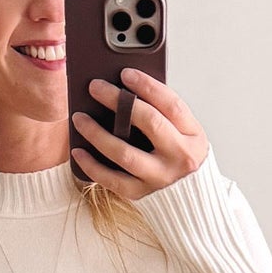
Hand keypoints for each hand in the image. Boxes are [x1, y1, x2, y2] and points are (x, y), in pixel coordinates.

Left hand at [71, 67, 208, 197]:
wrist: (190, 199)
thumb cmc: (180, 157)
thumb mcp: (185, 134)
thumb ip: (163, 114)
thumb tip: (126, 89)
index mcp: (192, 136)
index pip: (171, 105)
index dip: (147, 86)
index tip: (125, 73)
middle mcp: (179, 157)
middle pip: (149, 122)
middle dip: (119, 101)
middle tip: (95, 87)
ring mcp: (160, 178)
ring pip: (125, 153)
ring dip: (98, 133)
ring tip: (79, 118)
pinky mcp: (141, 194)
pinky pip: (112, 180)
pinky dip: (92, 165)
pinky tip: (78, 151)